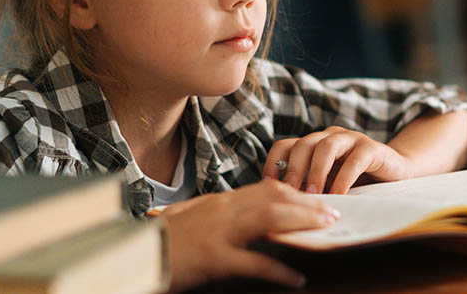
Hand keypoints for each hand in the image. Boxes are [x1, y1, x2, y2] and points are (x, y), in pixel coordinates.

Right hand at [158, 179, 338, 290]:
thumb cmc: (163, 243)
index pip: (266, 188)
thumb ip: (221, 217)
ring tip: (326, 229)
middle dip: (308, 203)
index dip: (296, 192)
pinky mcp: (214, 259)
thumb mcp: (195, 221)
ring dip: (302, 222)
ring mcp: (219, 233)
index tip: (316, 199)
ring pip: (270, 219)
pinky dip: (279, 270)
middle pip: (275, 197)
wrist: (133, 255)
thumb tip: (248, 218)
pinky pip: (254, 262)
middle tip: (333, 210)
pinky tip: (296, 278)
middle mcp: (222, 210)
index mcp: (219, 202)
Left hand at [263, 126, 413, 193]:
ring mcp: (351, 139)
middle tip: (289, 195)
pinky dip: (343, 179)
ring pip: (326, 146)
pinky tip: (338, 196)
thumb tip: (281, 205)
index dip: (272, 165)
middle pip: (303, 144)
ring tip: (314, 195)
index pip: (284, 146)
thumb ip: (309, 187)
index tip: (267, 188)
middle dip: (293, 170)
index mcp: (314, 144)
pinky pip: (354, 160)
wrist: (396, 173)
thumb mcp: (328, 183)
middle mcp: (329, 137)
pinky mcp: (371, 147)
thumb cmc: (357, 182)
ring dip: (316, 172)